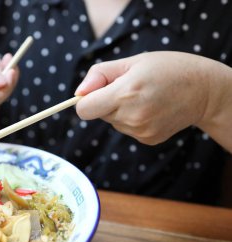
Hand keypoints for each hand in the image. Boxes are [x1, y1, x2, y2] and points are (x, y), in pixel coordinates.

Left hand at [75, 51, 226, 144]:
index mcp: (125, 93)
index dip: (84, 101)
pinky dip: (133, 120)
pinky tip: (151, 109)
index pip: (84, 110)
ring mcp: (140, 131)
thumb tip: (78, 93)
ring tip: (144, 98)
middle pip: (98, 114)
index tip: (95, 93)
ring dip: (120, 111)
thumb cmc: (167, 69)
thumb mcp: (132, 61)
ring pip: (113, 122)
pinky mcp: (148, 139)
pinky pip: (127, 129)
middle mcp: (131, 116)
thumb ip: (100, 75)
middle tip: (129, 88)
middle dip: (106, 102)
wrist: (204, 91)